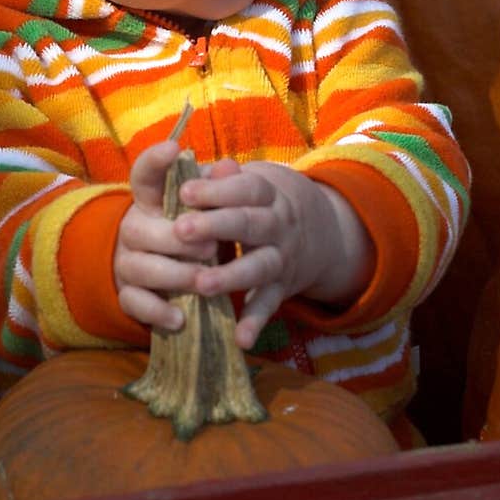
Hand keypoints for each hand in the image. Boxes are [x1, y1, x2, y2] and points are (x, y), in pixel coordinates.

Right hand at [113, 140, 219, 332]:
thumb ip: (216, 189)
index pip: (144, 174)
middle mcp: (133, 228)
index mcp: (150, 201)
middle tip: (211, 247)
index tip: (174, 148)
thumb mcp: (204, 209)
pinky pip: (135, 304)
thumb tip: (229, 166)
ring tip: (203, 281)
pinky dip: (157, 312)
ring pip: (142, 268)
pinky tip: (180, 319)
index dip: (155, 161)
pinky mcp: (129, 294)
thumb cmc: (190, 232)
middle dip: (177, 238)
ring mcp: (128, 262)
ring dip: (174, 275)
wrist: (167, 272)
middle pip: (143, 228)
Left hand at [174, 160, 373, 348]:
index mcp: (267, 194)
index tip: (185, 192)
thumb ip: (219, 178)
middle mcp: (278, 225)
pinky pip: (269, 306)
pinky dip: (256, 323)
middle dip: (217, 226)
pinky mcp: (281, 289)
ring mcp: (281, 259)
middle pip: (251, 223)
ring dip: (232, 276)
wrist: (318, 230)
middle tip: (181, 230)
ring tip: (201, 283)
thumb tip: (192, 161)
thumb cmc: (260, 203)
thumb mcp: (247, 183)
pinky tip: (241, 339)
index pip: (245, 188)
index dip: (217, 190)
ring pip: (259, 267)